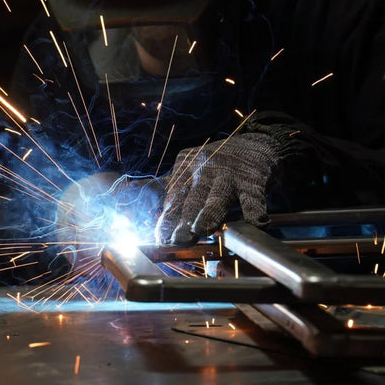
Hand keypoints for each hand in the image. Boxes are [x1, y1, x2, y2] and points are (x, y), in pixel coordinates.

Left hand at [155, 132, 281, 244]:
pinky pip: (254, 197)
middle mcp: (206, 170)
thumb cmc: (219, 164)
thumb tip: (127, 196)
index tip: (160, 239)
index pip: (173, 197)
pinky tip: (256, 222)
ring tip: (202, 229)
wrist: (257, 145)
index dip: (166, 219)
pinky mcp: (254, 179)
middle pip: (193, 199)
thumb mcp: (190, 169)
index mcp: (186, 168)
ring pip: (218, 196)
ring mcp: (230, 174)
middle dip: (183, 219)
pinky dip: (255, 210)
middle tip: (176, 239)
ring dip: (210, 213)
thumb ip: (166, 186)